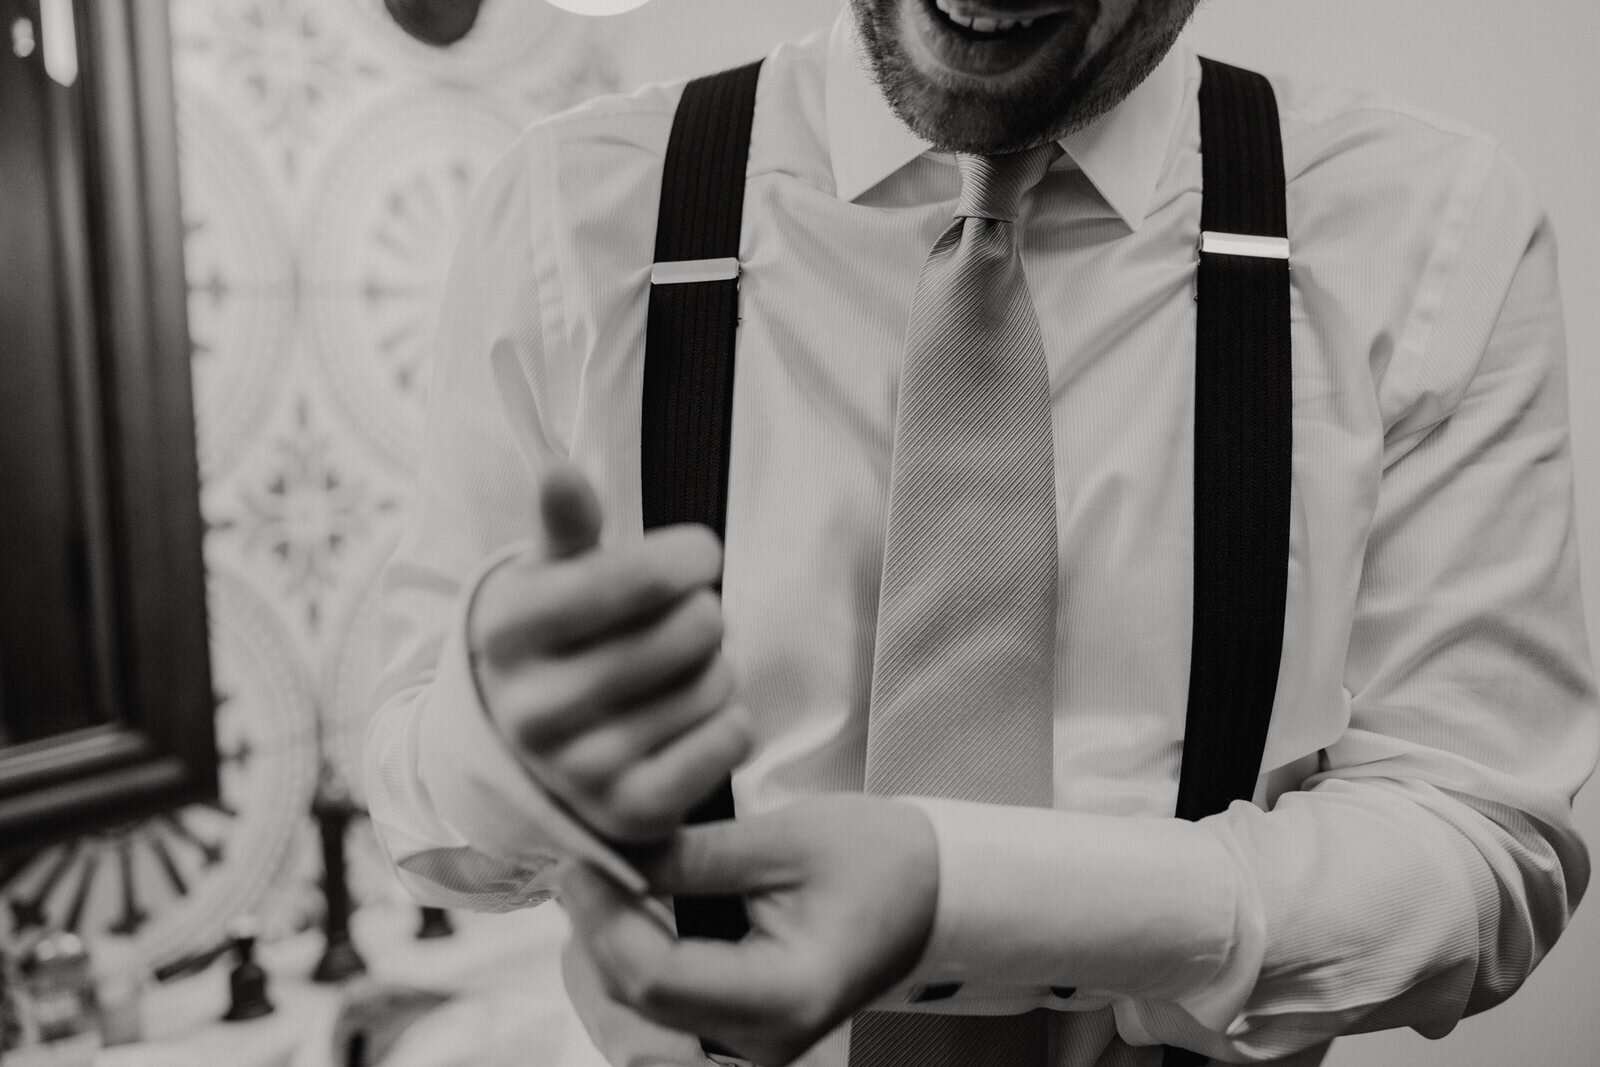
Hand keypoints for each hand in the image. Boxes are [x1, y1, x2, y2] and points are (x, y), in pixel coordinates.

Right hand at [468, 464, 753, 843]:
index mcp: (507, 634)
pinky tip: (696, 716)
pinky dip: (731, 720)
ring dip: (716, 668)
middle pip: (689, 629)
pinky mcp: (629, 813)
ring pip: (715, 683)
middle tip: (685, 621)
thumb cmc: (558, 642)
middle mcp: (533, 710)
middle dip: (703, 612)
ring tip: (680, 672)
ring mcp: (580, 770)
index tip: (700, 554)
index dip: (685, 557)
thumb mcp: (550, 577)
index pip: (629, 579)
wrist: (528, 755)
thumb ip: (565, 526)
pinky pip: (728, 741)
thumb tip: (560, 471)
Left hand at [559, 795, 940, 1065]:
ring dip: (600, 961)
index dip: (604, 919)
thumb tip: (608, 850)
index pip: (657, 982)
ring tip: (603, 889)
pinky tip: (625, 923)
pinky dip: (624, 977)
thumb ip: (693, 853)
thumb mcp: (787, 838)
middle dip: (593, 940)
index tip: (581, 859)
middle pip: (632, 1017)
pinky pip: (652, 1028)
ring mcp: (749, 1052)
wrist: (927, 891)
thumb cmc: (877, 859)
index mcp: (785, 997)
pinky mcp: (735, 1040)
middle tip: (585, 867)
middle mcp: (764, 1045)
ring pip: (630, 1032)